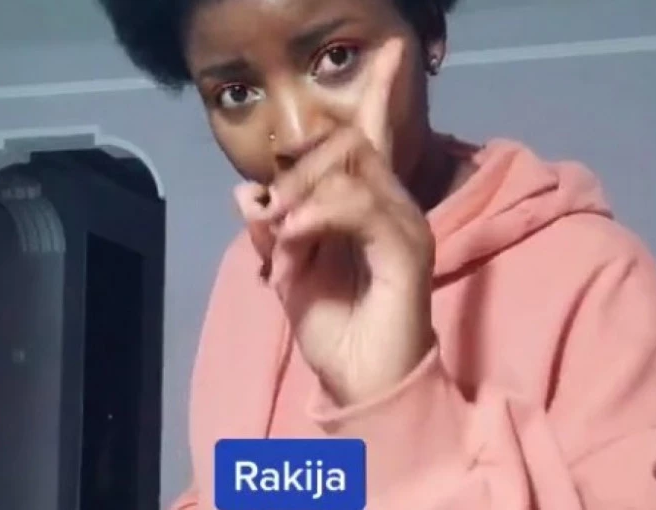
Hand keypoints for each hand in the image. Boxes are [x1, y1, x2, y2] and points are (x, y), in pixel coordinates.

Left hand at [235, 39, 435, 404]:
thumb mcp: (287, 271)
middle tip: (272, 212)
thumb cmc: (332, 327)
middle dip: (300, 165)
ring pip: (355, 169)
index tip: (393, 47)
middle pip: (350, 144)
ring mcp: (406, 226)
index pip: (374, 137)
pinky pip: (361, 208)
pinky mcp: (408, 252)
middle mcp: (394, 207)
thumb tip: (246, 194)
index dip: (381, 91)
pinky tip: (295, 237)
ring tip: (283, 232)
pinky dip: (318, 215)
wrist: (360, 382)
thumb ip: (271, 229)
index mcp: (368, 207)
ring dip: (303, 193)